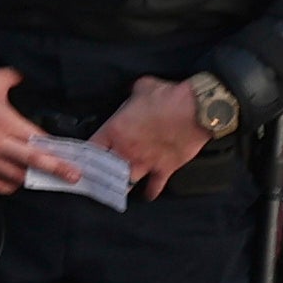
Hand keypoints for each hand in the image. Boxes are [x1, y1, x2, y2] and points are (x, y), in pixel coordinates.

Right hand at [0, 64, 75, 197]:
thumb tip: (28, 76)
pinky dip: (8, 185)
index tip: (72, 156)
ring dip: (31, 178)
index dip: (56, 149)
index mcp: (5, 121)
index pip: (38, 140)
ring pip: (16, 177)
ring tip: (43, 177)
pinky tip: (15, 180)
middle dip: (57, 170)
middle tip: (74, 177)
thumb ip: (16, 78)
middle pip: (33, 161)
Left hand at [94, 70, 214, 191]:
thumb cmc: (168, 96)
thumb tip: (133, 91)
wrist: (197, 109)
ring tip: (117, 189)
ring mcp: (145, 162)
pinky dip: (150, 192)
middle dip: (100, 175)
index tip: (85, 158)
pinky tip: (147, 195)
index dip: (86, 155)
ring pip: (125, 183)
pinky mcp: (164, 169)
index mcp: (115, 130)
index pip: (91, 148)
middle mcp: (126, 151)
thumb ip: (131, 94)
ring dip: (121, 186)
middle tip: (97, 179)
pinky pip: (154, 187)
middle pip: (104, 171)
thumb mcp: (142, 87)